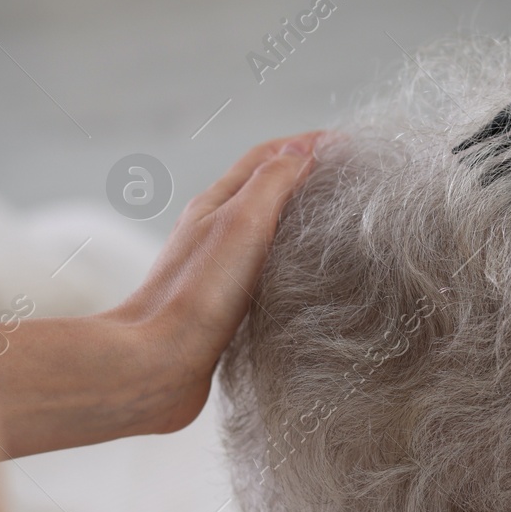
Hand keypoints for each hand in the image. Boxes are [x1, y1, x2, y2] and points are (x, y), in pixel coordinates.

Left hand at [101, 131, 322, 434]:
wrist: (157, 366)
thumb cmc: (197, 295)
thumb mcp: (242, 223)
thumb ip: (273, 182)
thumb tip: (303, 149)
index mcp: (216, 204)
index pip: (268, 157)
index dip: (310, 145)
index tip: (351, 145)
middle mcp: (214, 233)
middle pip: (265, 189)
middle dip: (308, 176)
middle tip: (353, 179)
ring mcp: (217, 272)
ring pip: (265, 233)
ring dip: (300, 220)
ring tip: (340, 225)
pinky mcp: (224, 311)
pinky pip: (263, 273)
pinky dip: (291, 264)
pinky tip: (309, 282)